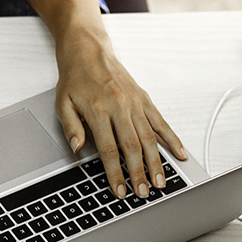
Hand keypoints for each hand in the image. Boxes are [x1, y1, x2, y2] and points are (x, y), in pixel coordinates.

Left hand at [11, 0, 187, 198]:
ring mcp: (134, 102)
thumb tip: (77, 149)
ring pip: (150, 137)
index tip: (120, 190)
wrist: (88, 48)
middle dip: (139, 173)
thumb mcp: (62, 102)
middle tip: (144, 193)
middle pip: (132, 146)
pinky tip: (180, 154)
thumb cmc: (74, 77)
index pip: (108, 148)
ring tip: (161, 182)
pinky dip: (172, 139)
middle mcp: (119, 105)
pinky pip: (161, 121)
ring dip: (157, 162)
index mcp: (97, 109)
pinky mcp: (144, 98)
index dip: (115, 173)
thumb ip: (71, 127)